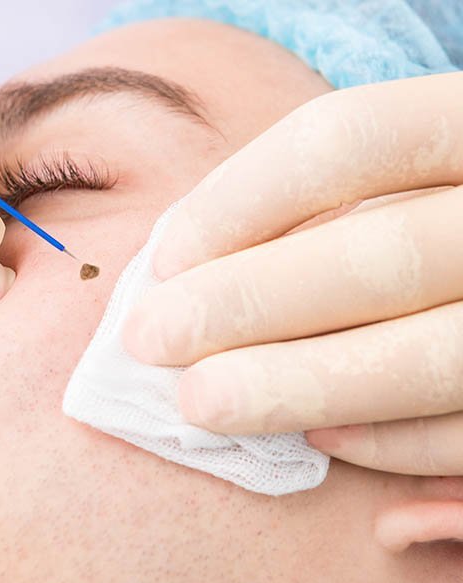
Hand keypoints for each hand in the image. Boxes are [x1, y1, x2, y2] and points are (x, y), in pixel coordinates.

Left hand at [124, 72, 462, 475]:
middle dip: (250, 304)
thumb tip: (186, 262)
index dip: (244, 197)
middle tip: (152, 342)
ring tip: (203, 403)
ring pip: (437, 354)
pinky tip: (321, 440)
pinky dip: (402, 442)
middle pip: (384, 253)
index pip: (354, 138)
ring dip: (304, 385)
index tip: (166, 255)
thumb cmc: (443, 209)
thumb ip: (323, 205)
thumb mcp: (410, 173)